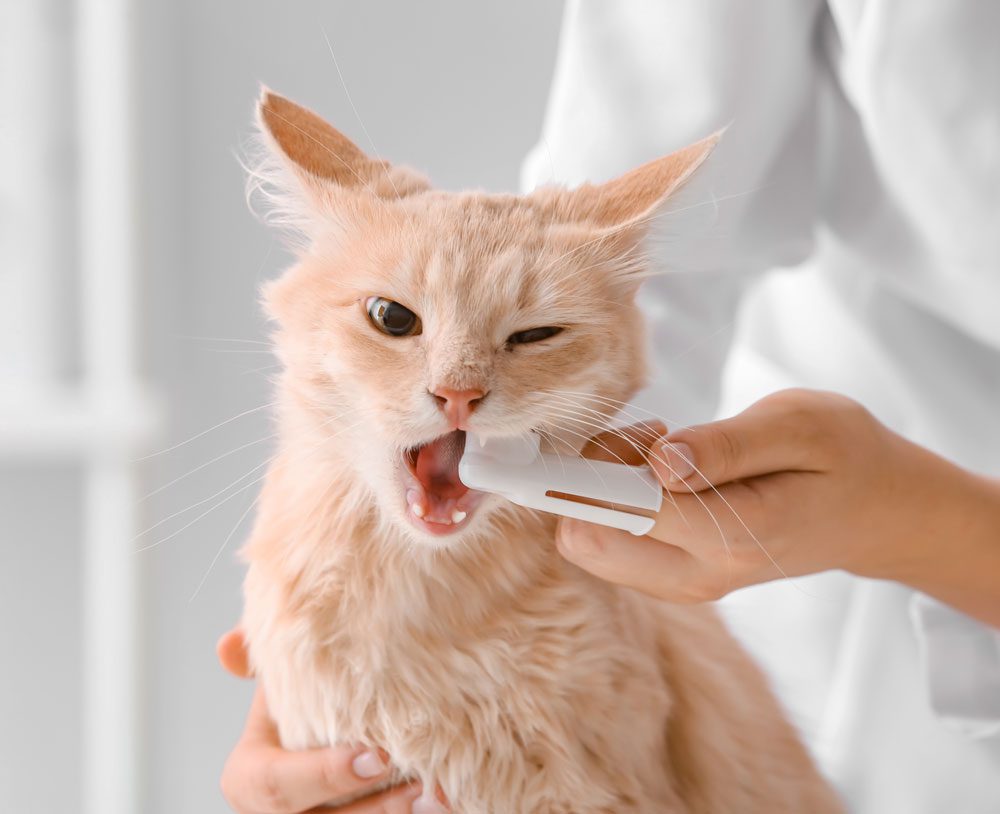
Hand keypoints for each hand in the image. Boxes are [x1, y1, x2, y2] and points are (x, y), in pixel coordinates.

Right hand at [217, 630, 445, 812]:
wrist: (328, 734)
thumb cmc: (301, 705)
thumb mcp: (277, 680)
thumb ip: (261, 656)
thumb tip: (228, 646)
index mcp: (249, 780)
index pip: (277, 786)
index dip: (325, 775)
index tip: (377, 755)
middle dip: (374, 808)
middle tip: (419, 785)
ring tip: (441, 797)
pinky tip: (445, 803)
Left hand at [560, 389, 999, 626]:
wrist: (876, 512)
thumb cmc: (843, 455)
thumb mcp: (800, 426)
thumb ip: (725, 446)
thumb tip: (657, 461)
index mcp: (731, 533)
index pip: (620, 510)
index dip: (571, 475)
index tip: (542, 444)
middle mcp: (698, 573)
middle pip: (586, 535)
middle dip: (589, 475)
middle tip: (650, 433)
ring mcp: (684, 584)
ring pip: (590, 542)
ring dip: (603, 486)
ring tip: (666, 447)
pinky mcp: (675, 578)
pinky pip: (610, 544)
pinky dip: (615, 501)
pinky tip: (666, 469)